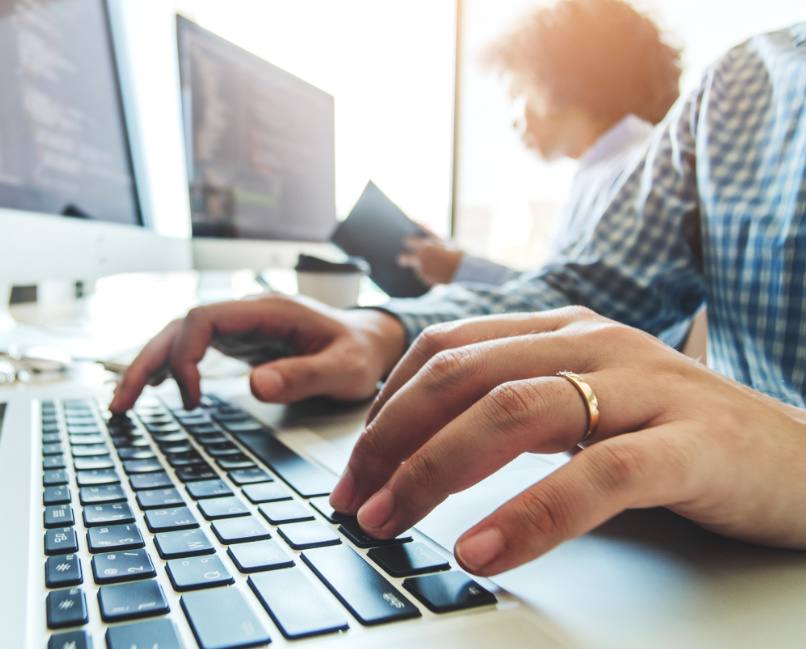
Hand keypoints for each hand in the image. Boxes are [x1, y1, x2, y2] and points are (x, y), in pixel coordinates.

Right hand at [109, 294, 406, 411]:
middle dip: (148, 360)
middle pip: (182, 326)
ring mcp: (244, 328)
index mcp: (270, 311)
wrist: (372, 342)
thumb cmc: (361, 352)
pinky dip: (174, 367)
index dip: (185, 352)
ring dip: (153, 364)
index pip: (205, 318)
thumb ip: (305, 376)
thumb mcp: (345, 369)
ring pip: (183, 337)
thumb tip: (256, 386)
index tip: (187, 395)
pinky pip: (197, 349)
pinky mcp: (243, 343)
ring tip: (125, 402)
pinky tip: (161, 387)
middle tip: (122, 402)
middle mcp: (250, 314)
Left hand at [329, 306, 805, 575]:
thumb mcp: (588, 408)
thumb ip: (521, 412)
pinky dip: (532, 513)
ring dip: (436, 470)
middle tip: (356, 500)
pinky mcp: (691, 444)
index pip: (448, 350)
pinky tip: (484, 550)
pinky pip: (597, 475)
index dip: (388, 407)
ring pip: (515, 411)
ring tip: (392, 520)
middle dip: (393, 439)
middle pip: (465, 376)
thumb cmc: (682, 438)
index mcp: (567, 331)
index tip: (356, 466)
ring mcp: (646, 387)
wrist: (804, 459)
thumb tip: (430, 448)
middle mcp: (598, 343)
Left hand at [397, 236, 463, 285]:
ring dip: (422, 268)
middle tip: (403, 259)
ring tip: (436, 268)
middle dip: (403, 259)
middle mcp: (421, 259)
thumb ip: (435, 241)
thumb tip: (428, 238)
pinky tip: (439, 274)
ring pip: (417, 269)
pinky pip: (424, 277)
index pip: (409, 241)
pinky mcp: (426, 280)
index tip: (407, 242)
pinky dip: (429, 276)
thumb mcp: (446, 244)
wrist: (465, 272)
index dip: (408, 242)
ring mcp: (423, 271)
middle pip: (404, 259)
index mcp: (426, 246)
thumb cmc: (457, 255)